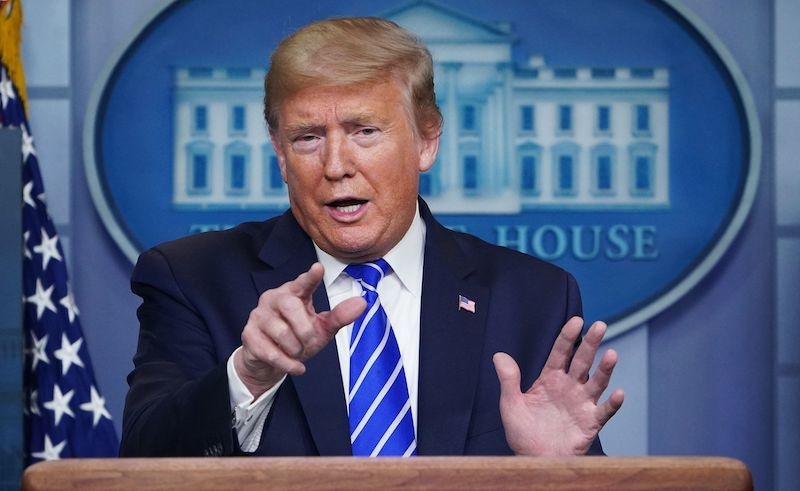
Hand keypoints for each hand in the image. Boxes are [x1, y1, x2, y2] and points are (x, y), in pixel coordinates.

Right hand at [234, 262, 366, 397]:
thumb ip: (339, 316)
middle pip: (291, 307)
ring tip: (297, 351)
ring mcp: (258, 315)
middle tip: (309, 342)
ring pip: (281, 332)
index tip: (318, 268)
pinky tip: (296, 366)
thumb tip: (362, 303)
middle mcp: (273, 299)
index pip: (303, 283)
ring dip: (296, 348)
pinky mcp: (249, 335)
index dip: (310, 277)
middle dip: (305, 330)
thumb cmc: (297, 338)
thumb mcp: (321, 328)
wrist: (270, 361)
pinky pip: (271, 351)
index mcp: (294, 293)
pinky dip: (288, 363)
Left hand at [493, 316, 623, 455]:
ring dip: (605, 369)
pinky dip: (612, 403)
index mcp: (550, 380)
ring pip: (596, 382)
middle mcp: (569, 388)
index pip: (560, 353)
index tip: (577, 321)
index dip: (568, 337)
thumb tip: (498, 355)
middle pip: (582, 361)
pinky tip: (618, 393)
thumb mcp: (510, 405)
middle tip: (600, 325)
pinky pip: (604, 411)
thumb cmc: (523, 433)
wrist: (535, 461)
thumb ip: (508, 380)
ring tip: (612, 354)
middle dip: (591, 344)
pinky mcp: (590, 423)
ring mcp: (582, 404)